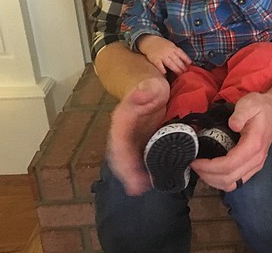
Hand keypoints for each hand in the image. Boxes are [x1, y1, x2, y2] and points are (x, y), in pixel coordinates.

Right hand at [106, 77, 168, 195]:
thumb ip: (147, 90)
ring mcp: (131, 139)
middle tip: (138, 189)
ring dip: (133, 176)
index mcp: (122, 120)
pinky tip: (152, 180)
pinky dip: (142, 170)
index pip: (119, 143)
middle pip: (120, 156)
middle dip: (127, 173)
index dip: (124, 159)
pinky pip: (139, 159)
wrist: (150, 85)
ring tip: (143, 189)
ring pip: (128, 161)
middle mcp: (123, 133)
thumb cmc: (150, 85)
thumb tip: (141, 94)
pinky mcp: (141, 142)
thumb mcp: (151, 84)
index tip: (131, 173)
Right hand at [137, 35, 190, 74]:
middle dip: (182, 66)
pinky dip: (162, 68)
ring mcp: (161, 56)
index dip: (186, 59)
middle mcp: (168, 52)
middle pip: (176, 60)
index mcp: (173, 48)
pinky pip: (159, 65)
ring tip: (179, 73)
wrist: (150, 42)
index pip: (181, 53)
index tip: (190, 64)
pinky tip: (165, 73)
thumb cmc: (163, 45)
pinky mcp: (155, 59)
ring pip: (169, 63)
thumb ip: (177, 52)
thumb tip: (185, 60)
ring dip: (175, 68)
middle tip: (185, 71)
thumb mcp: (171, 45)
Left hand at [190, 91, 271, 190]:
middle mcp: (256, 159)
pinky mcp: (253, 168)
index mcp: (254, 145)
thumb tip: (233, 125)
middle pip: (228, 179)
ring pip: (232, 184)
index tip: (195, 160)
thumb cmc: (261, 108)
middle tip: (194, 164)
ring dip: (213, 180)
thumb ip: (241, 113)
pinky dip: (221, 181)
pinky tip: (212, 171)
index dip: (209, 167)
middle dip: (207, 175)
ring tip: (200, 169)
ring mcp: (256, 166)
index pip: (229, 165)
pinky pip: (236, 182)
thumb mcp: (250, 103)